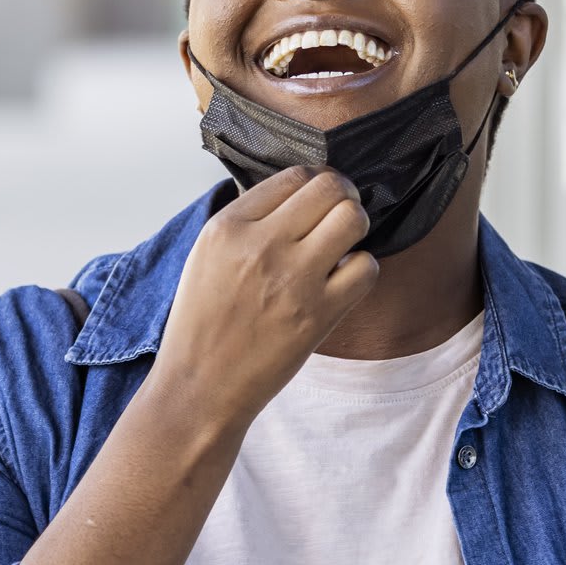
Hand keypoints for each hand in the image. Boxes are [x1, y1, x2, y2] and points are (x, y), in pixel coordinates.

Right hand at [149, 167, 377, 426]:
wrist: (199, 388)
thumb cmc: (201, 326)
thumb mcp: (206, 257)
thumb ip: (247, 222)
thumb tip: (297, 197)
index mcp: (227, 227)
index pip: (293, 176)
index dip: (312, 185)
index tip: (313, 204)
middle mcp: (261, 245)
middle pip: (330, 187)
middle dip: (341, 198)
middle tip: (336, 217)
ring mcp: (293, 280)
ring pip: (353, 219)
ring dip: (354, 229)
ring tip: (340, 247)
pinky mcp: (318, 315)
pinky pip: (366, 268)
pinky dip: (361, 271)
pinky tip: (341, 282)